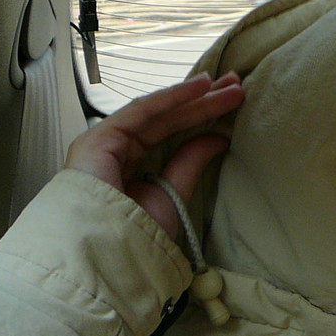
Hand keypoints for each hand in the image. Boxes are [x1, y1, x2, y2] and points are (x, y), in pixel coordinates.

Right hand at [65, 72, 244, 237]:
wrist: (106, 252)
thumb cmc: (136, 234)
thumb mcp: (173, 193)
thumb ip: (191, 162)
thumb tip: (219, 137)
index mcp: (132, 166)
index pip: (172, 133)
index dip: (203, 117)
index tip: (233, 104)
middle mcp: (117, 150)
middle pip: (168, 119)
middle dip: (203, 102)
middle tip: (236, 86)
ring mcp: (106, 142)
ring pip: (158, 112)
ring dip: (193, 96)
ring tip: (228, 83)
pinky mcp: (99, 138)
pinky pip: (142, 111)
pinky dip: (171, 97)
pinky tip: (199, 87)